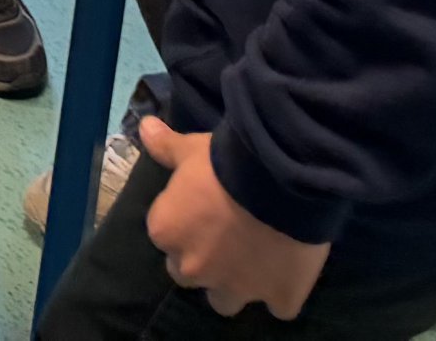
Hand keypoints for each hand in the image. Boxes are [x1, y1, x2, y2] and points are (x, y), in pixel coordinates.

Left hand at [136, 116, 329, 319]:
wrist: (281, 177)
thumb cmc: (225, 161)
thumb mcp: (190, 148)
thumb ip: (165, 146)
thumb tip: (144, 127)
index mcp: (167, 232)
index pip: (166, 236)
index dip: (185, 224)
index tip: (202, 209)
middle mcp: (195, 268)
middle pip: (189, 274)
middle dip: (203, 260)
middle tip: (226, 235)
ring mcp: (238, 288)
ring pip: (226, 301)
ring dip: (235, 284)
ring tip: (254, 260)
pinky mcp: (279, 297)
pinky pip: (279, 307)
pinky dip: (283, 292)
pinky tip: (290, 272)